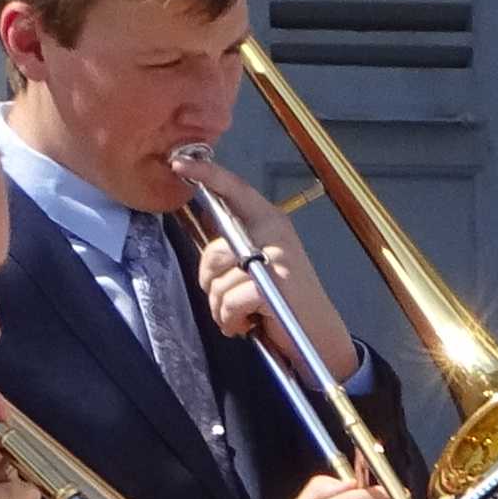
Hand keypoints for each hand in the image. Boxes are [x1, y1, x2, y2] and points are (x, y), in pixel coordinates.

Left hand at [183, 164, 357, 367]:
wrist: (319, 334)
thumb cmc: (286, 301)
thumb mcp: (263, 264)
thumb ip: (238, 245)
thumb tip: (208, 238)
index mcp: (271, 221)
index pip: (236, 190)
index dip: (207, 174)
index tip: (178, 163)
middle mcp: (273, 234)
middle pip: (214, 251)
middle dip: (211, 283)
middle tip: (228, 300)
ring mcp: (274, 260)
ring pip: (218, 282)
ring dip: (223, 309)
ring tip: (243, 315)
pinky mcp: (273, 287)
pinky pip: (229, 301)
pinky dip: (232, 320)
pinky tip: (247, 325)